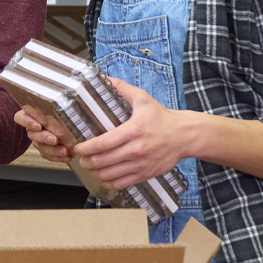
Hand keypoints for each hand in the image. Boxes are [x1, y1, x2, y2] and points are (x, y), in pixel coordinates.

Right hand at [14, 106, 71, 162]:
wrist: (69, 123)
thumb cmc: (62, 109)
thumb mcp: (58, 104)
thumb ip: (57, 103)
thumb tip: (63, 99)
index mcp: (30, 114)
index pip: (20, 117)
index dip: (28, 122)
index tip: (40, 125)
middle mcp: (31, 128)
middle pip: (32, 134)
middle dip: (44, 137)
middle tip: (55, 139)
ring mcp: (37, 140)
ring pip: (40, 146)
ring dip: (53, 150)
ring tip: (65, 150)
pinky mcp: (44, 150)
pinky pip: (48, 155)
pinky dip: (58, 157)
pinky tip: (67, 156)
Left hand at [73, 76, 189, 189]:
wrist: (185, 136)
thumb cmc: (162, 117)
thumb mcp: (143, 99)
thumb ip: (122, 89)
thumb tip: (105, 78)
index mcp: (133, 130)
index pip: (102, 143)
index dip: (86, 148)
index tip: (78, 147)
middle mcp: (136, 149)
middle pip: (102, 161)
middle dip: (87, 161)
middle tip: (81, 158)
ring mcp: (141, 164)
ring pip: (110, 174)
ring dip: (96, 172)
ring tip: (91, 167)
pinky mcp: (146, 174)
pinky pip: (122, 183)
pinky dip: (109, 182)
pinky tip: (104, 177)